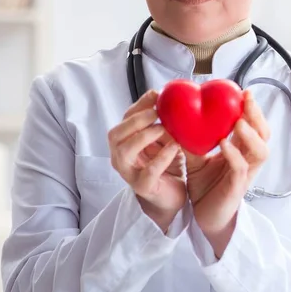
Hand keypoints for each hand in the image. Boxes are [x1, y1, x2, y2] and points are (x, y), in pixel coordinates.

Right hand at [108, 90, 185, 232]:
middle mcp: (121, 157)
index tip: (157, 94)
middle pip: (115, 134)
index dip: (139, 105)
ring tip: (162, 129)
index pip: (125, 119)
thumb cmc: (166, 164)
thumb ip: (162, 122)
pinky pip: (147, 173)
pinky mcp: (143, 188)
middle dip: (135, 120)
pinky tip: (175, 148)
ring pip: (124, 152)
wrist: (171, 197)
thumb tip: (169, 96)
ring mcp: (129, 173)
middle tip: (156, 112)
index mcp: (126, 141)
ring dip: (143, 137)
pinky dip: (161, 158)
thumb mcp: (164, 139)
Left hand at [185, 90, 269, 255]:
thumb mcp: (196, 159)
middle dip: (257, 116)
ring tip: (237, 122)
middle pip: (264, 135)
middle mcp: (248, 161)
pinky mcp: (237, 189)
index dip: (253, 110)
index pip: (254, 127)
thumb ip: (192, 141)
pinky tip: (223, 143)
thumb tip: (177, 118)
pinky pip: (240, 168)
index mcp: (242, 152)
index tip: (244, 92)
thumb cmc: (205, 187)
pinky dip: (233, 154)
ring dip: (250, 134)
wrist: (203, 218)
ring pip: (260, 152)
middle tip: (246, 100)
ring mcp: (245, 175)